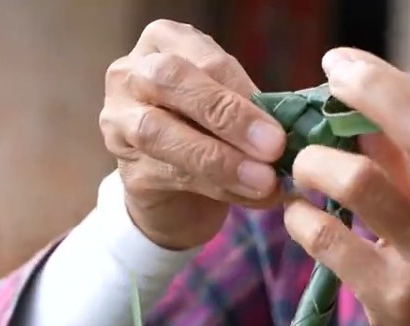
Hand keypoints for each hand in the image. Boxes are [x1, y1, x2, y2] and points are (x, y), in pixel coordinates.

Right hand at [100, 20, 287, 250]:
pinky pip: (171, 176)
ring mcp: (119, 122)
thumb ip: (249, 106)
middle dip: (226, 115)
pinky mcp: (127, 170)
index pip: (203, 58)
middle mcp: (130, 75)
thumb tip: (291, 125)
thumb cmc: (207, 134)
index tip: (282, 124)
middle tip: (273, 146)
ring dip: (221, 159)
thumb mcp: (228, 107)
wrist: (176, 196)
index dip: (243, 91)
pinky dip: (219, 189)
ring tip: (263, 180)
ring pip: (162, 133)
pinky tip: (252, 198)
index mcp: (163, 43)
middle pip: (171, 81)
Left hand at [283, 48, 409, 325]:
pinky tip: (297, 215)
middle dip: (368, 89)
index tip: (351, 69)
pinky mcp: (398, 302)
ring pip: (363, 182)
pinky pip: (333, 241)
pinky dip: (303, 219)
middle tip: (330, 75)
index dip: (393, 83)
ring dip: (318, 162)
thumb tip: (370, 118)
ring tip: (302, 165)